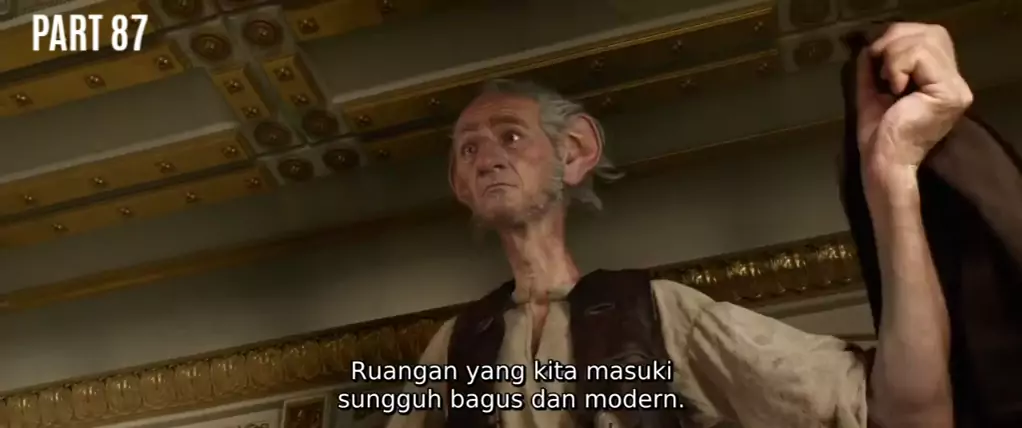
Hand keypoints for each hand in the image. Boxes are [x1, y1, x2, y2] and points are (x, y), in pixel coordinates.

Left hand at [856, 23, 972, 184]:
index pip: (930, 36)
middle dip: (894, 42)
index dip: (898, 39)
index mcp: (942, 81)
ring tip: (888, 84)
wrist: (883, 162)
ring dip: (893, 57)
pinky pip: (919, 56)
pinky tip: (895, 89)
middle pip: (930, 32)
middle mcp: (956, 83)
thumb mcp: (874, 88)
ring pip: (925, 40)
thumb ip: (877, 64)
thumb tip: (872, 45)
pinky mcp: (949, 93)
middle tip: (879, 70)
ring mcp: (956, 88)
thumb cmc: (878, 133)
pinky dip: (897, 67)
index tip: (877, 60)